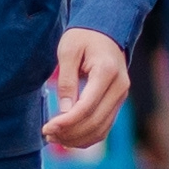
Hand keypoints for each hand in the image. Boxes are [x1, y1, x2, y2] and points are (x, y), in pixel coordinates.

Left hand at [39, 25, 132, 153]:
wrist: (106, 30)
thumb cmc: (83, 37)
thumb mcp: (68, 51)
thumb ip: (67, 81)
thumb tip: (64, 112)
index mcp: (107, 72)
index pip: (87, 106)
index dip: (66, 122)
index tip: (47, 128)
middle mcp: (120, 86)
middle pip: (95, 122)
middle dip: (70, 133)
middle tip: (47, 134)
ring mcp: (121, 96)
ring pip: (101, 129)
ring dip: (77, 139)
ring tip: (54, 137)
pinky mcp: (118, 101)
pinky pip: (104, 127)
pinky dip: (87, 136)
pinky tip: (68, 137)